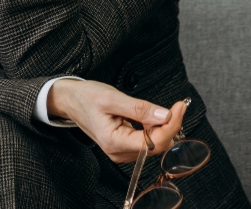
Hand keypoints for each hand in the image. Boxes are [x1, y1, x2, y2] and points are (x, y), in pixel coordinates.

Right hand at [47, 79, 187, 162]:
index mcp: (114, 142)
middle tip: (174, 106)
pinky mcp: (125, 147)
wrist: (71, 101)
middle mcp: (119, 152)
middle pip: (157, 145)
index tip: (179, 107)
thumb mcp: (112, 98)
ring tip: (158, 110)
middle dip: (169, 126)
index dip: (171, 125)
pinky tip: (150, 117)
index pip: (153, 142)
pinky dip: (154, 129)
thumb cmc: (86, 97)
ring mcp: (122, 152)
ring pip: (155, 145)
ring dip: (162, 127)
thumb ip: (140, 109)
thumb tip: (166, 115)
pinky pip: (148, 142)